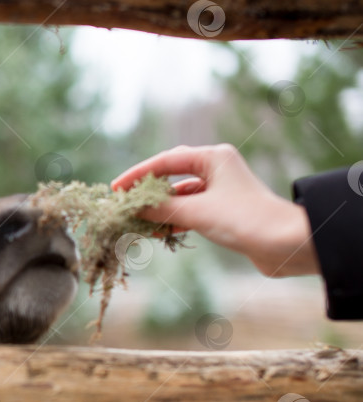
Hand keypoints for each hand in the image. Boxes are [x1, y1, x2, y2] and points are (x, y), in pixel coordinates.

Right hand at [111, 144, 318, 276]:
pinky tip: (156, 230)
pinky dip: (173, 219)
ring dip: (159, 208)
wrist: (286, 244)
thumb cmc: (245, 219)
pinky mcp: (223, 210)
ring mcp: (220, 189)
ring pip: (179, 196)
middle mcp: (216, 168)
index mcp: (213, 157)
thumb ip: (162, 209)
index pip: (165, 162)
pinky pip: (189, 210)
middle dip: (147, 190)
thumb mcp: (197, 213)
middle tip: (123, 201)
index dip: (137, 175)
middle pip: (171, 175)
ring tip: (135, 219)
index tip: (115, 189)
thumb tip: (133, 208)